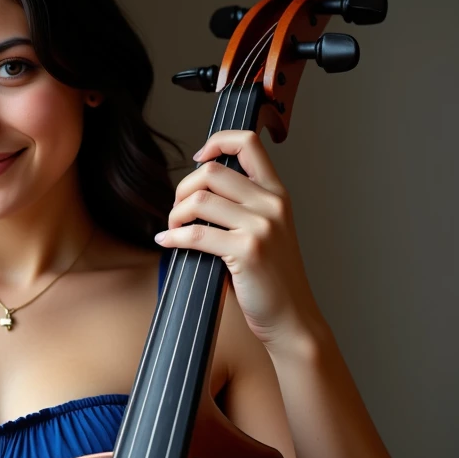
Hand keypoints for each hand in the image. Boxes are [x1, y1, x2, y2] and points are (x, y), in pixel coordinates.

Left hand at [154, 130, 324, 349]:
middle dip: (182, 189)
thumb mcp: (266, 231)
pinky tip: (166, 242)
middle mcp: (272, 204)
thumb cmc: (271, 277)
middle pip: (211, 172)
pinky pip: (195, 234)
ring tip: (173, 228)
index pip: (248, 142)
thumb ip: (241, 206)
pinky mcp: (247, 251)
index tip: (198, 158)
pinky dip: (172, 237)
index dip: (217, 140)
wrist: (291, 317)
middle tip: (178, 211)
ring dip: (175, 214)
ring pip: (199, 200)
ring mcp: (261, 227)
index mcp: (277, 194)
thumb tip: (196, 190)